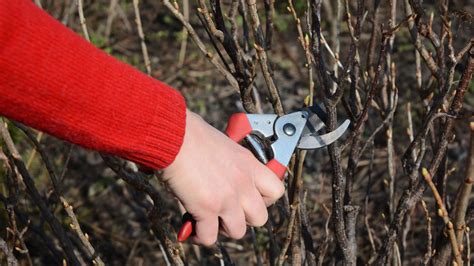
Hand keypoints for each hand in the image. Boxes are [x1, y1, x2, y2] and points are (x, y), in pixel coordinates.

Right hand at [162, 110, 284, 245]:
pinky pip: (210, 237)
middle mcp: (243, 183)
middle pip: (261, 218)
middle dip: (244, 218)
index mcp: (249, 164)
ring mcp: (227, 198)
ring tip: (209, 219)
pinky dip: (200, 236)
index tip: (249, 198)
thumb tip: (218, 174)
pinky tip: (191, 227)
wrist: (173, 136)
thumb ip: (228, 163)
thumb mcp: (222, 144)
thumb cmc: (191, 133)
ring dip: (223, 229)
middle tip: (227, 211)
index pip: (276, 190)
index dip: (264, 200)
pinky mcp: (207, 209)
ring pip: (238, 232)